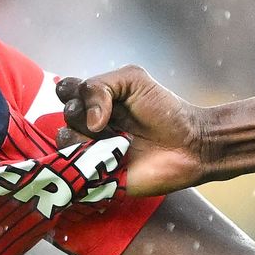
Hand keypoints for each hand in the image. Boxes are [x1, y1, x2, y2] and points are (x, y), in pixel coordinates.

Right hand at [57, 66, 210, 193]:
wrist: (189, 144)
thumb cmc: (166, 111)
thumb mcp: (134, 80)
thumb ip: (101, 86)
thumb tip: (89, 120)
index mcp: (97, 99)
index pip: (65, 91)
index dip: (71, 91)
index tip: (92, 95)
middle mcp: (90, 123)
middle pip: (66, 113)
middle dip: (86, 113)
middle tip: (112, 120)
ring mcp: (92, 149)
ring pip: (65, 139)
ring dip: (89, 137)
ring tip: (119, 141)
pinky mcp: (96, 174)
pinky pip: (73, 168)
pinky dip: (87, 160)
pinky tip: (112, 158)